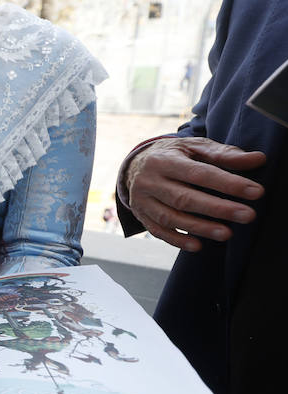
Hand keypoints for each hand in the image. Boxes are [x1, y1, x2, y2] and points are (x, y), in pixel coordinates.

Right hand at [124, 136, 265, 250]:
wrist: (136, 164)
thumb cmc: (175, 155)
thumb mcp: (195, 148)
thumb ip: (225, 154)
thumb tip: (258, 159)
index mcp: (164, 160)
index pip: (199, 173)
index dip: (228, 183)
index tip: (256, 192)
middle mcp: (149, 181)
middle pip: (184, 198)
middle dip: (218, 208)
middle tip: (248, 216)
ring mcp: (142, 200)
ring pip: (171, 217)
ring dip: (200, 228)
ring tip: (227, 234)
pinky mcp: (141, 215)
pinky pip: (158, 231)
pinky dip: (178, 240)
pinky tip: (198, 246)